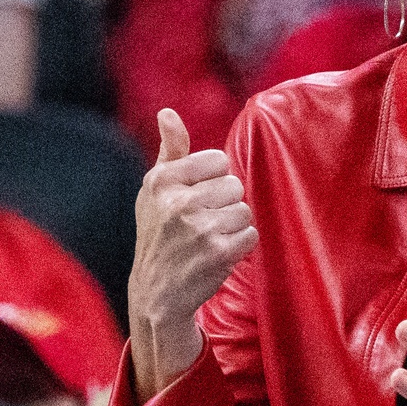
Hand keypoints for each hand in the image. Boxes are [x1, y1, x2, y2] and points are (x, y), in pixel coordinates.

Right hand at [129, 109, 257, 399]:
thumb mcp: (155, 190)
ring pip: (245, 210)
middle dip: (225, 204)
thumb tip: (168, 113)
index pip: (219, 160)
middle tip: (202, 224)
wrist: (156, 292)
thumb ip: (169, 150)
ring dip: (233, 226)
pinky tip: (218, 254)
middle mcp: (177, 202)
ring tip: (209, 239)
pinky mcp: (218, 253)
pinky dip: (240, 245)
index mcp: (161, 181)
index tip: (196, 198)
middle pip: (235, 185)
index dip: (214, 180)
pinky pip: (251, 235)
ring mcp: (198, 228)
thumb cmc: (159, 233)